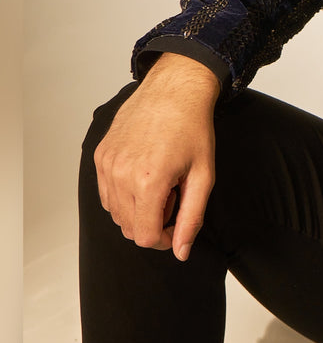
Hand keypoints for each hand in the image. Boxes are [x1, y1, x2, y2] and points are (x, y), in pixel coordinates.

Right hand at [94, 52, 219, 260]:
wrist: (174, 91)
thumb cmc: (192, 129)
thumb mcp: (203, 177)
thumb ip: (191, 219)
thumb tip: (181, 251)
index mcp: (148, 182)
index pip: (143, 236)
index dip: (162, 239)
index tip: (176, 226)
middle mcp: (120, 175)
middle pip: (128, 227)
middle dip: (152, 223)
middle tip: (173, 198)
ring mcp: (106, 164)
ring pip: (115, 213)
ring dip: (137, 210)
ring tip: (160, 184)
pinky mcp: (100, 156)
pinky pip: (106, 193)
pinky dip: (123, 195)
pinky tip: (144, 176)